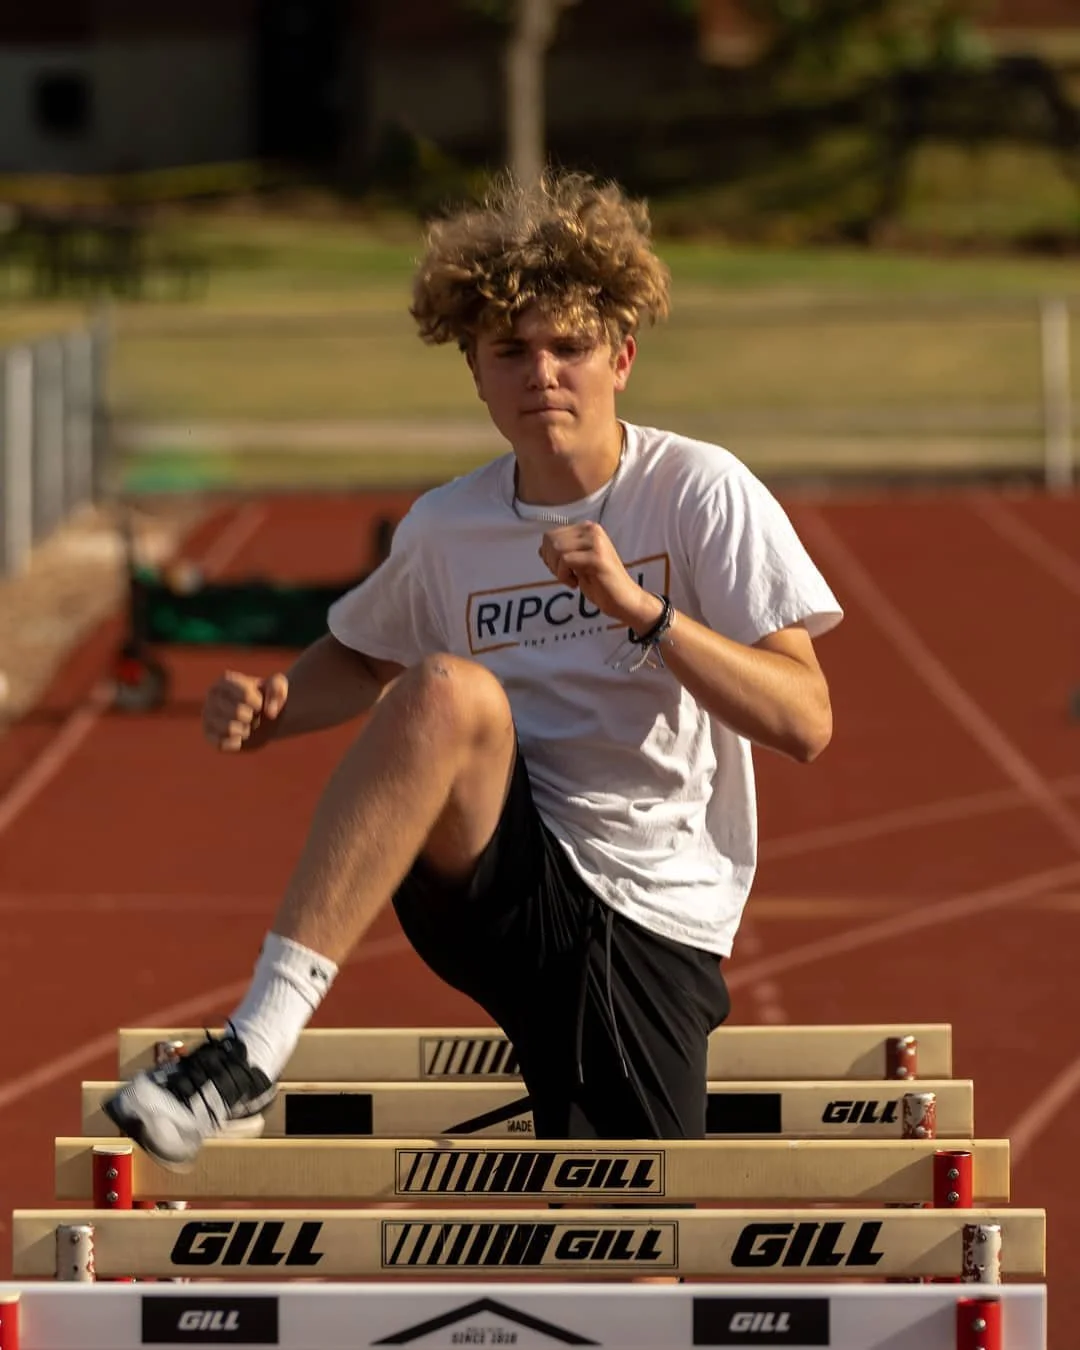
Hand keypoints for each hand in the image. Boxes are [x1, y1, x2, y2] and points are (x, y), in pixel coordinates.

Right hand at [202, 670, 288, 752]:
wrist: (262, 717)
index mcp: (226, 681)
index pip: (245, 694)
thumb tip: (270, 712)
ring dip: (245, 730)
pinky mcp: (208, 734)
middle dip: (251, 717)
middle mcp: (212, 696)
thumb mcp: (278, 686)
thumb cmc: (267, 698)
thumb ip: (278, 687)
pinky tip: (240, 737)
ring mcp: (207, 715)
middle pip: (237, 712)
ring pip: (229, 729)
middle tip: (251, 716)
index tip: (259, 704)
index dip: (258, 703)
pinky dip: (237, 743)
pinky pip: (222, 744)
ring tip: (246, 726)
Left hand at [538, 523, 663, 630]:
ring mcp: (596, 542)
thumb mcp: (576, 565)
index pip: (550, 535)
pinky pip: (565, 560)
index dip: (548, 556)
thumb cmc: (600, 584)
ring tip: (572, 580)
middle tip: (566, 576)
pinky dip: (564, 576)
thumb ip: (561, 554)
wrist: (623, 600)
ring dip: (558, 570)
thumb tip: (541, 549)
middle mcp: (592, 530)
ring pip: (557, 549)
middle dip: (551, 562)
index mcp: (587, 529)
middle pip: (551, 540)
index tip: (561, 570)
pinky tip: (575, 584)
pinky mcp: (597, 557)